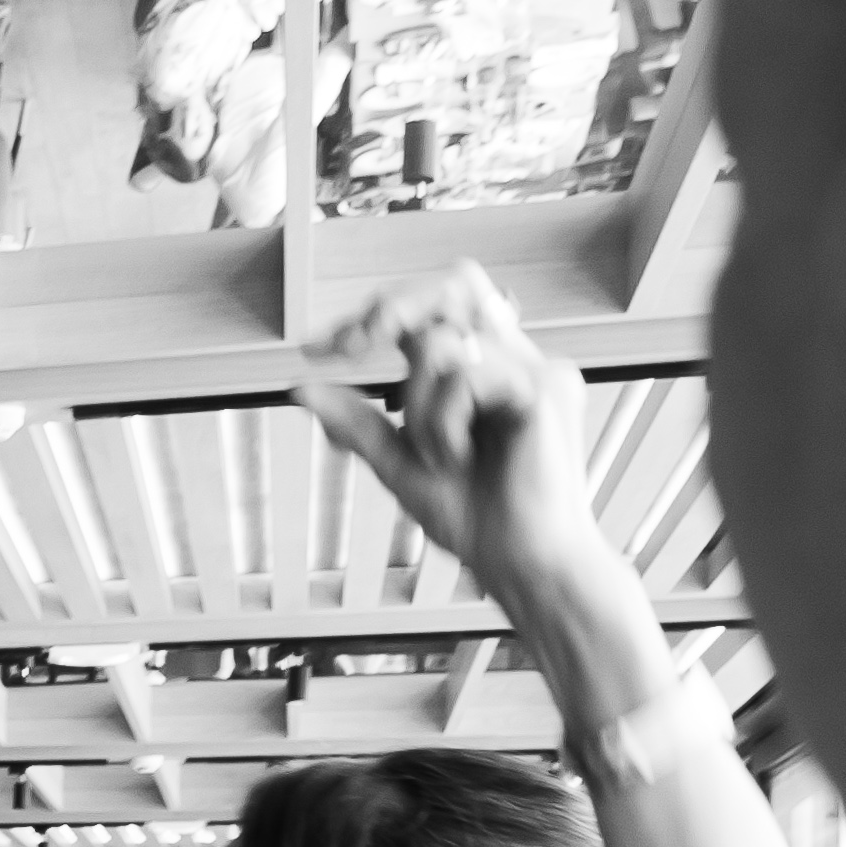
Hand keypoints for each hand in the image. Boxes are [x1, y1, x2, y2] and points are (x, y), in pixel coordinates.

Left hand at [293, 263, 614, 610]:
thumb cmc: (475, 518)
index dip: (376, 313)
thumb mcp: (396, 463)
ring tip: (440, 458)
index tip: (315, 348)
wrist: (519, 563)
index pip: (432, 310)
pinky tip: (457, 460)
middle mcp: (510, 358)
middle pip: (455, 283)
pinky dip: (442, 422)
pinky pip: (464, 376)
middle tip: (351, 345)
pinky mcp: (545, 386)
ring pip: (442, 340)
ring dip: (418, 407)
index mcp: (481, 370)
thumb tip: (299, 386)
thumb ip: (356, 422)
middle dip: (393, 307)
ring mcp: (532, 368)